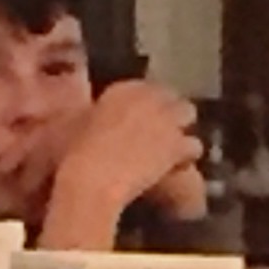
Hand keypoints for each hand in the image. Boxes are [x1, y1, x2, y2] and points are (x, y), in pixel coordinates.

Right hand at [40, 82, 203, 249]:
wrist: (92, 181)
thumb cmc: (74, 153)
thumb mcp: (77, 124)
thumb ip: (93, 114)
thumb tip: (94, 115)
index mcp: (122, 89)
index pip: (144, 87)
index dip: (145, 103)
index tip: (139, 117)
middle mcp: (149, 98)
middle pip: (172, 98)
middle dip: (169, 111)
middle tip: (159, 130)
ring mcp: (167, 120)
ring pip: (188, 115)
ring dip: (181, 128)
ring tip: (171, 146)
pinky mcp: (177, 145)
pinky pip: (194, 146)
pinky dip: (187, 155)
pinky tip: (177, 166)